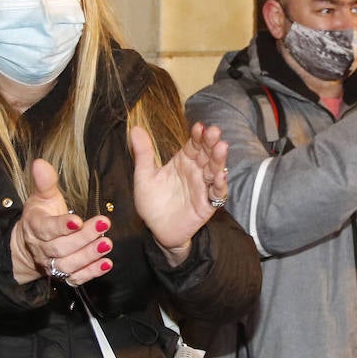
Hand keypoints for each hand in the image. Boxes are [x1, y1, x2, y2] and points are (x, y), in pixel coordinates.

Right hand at [11, 158, 113, 284]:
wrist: (30, 244)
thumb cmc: (41, 215)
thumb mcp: (41, 196)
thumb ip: (44, 182)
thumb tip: (40, 163)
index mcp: (35, 227)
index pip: (47, 228)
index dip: (61, 226)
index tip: (78, 220)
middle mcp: (43, 249)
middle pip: (61, 247)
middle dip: (83, 238)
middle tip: (104, 226)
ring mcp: (53, 264)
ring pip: (69, 264)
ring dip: (89, 256)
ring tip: (106, 244)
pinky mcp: (64, 275)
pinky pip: (77, 278)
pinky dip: (91, 273)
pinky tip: (106, 263)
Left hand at [129, 120, 229, 265]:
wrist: (156, 230)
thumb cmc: (151, 203)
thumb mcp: (144, 177)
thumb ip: (143, 154)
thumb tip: (135, 129)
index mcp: (182, 162)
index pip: (193, 144)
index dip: (198, 135)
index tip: (199, 126)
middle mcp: (195, 172)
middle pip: (207, 154)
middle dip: (211, 142)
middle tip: (214, 131)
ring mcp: (203, 187)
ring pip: (214, 170)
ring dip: (219, 159)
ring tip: (222, 147)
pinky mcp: (208, 204)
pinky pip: (217, 193)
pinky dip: (220, 184)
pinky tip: (220, 175)